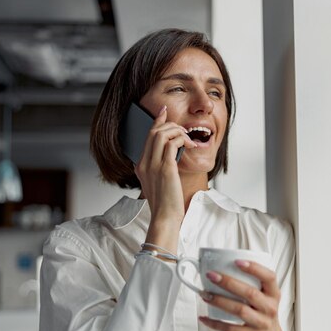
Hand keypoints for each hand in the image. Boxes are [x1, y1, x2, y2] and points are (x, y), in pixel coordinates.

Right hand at [135, 106, 196, 249]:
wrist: (165, 218)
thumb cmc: (165, 204)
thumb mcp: (157, 184)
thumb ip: (158, 169)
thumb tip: (170, 157)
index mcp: (140, 166)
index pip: (147, 137)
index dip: (156, 122)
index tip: (164, 112)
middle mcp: (144, 163)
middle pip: (154, 132)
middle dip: (170, 125)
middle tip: (184, 130)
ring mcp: (153, 165)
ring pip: (162, 134)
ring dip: (178, 132)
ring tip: (188, 140)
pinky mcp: (165, 169)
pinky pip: (172, 144)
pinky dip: (182, 140)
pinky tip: (190, 146)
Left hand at [199, 260, 284, 330]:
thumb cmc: (262, 313)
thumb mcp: (265, 297)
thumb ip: (251, 284)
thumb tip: (221, 268)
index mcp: (273, 294)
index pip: (269, 277)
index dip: (254, 268)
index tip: (237, 262)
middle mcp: (270, 308)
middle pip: (250, 293)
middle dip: (228, 283)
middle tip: (212, 276)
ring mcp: (263, 323)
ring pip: (239, 310)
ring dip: (219, 301)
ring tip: (205, 295)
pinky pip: (231, 329)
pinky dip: (215, 323)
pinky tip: (204, 318)